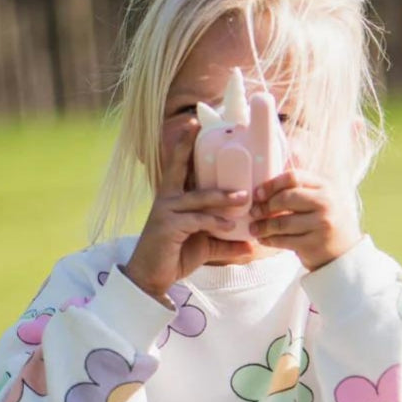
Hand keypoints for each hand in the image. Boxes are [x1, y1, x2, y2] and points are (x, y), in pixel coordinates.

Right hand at [124, 117, 256, 301]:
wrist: (151, 278)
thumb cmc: (174, 256)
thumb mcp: (204, 246)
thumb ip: (226, 242)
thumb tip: (251, 244)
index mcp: (173, 197)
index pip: (179, 166)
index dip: (185, 144)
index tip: (194, 122)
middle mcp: (167, 199)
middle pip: (181, 168)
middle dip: (193, 150)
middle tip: (210, 135)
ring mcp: (166, 212)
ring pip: (198, 198)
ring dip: (222, 197)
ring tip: (244, 198)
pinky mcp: (168, 227)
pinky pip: (197, 220)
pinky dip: (215, 222)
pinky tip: (230, 225)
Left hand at [248, 169, 360, 271]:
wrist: (344, 253)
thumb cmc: (325, 221)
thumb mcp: (321, 198)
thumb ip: (303, 183)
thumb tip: (283, 163)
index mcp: (325, 187)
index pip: (293, 177)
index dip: (271, 184)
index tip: (258, 193)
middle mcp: (326, 204)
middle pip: (286, 198)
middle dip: (265, 206)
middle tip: (254, 212)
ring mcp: (321, 225)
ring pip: (281, 222)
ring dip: (263, 226)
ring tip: (254, 228)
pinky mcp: (313, 245)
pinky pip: (283, 240)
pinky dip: (269, 240)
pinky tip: (264, 239)